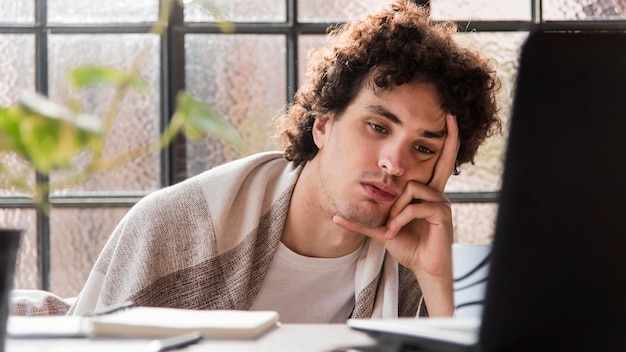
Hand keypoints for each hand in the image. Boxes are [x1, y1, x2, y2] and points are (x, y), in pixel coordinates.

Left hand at [333, 114, 458, 315]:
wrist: (423, 267)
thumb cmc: (407, 245)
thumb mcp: (381, 230)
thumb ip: (362, 222)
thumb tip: (335, 219)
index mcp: (427, 191)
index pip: (439, 160)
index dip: (447, 139)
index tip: (449, 116)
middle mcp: (437, 193)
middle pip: (432, 166)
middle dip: (430, 158)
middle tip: (419, 168)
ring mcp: (442, 202)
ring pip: (411, 188)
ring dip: (396, 209)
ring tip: (391, 227)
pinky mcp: (442, 214)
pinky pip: (415, 206)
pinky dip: (400, 219)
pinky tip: (394, 231)